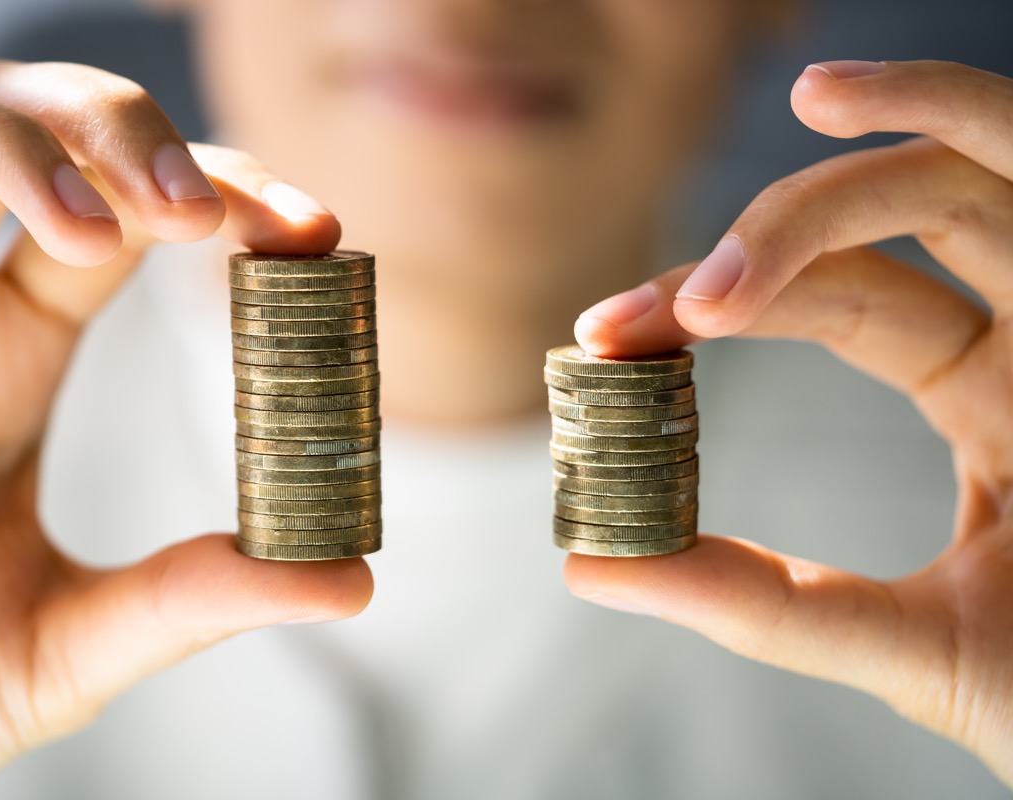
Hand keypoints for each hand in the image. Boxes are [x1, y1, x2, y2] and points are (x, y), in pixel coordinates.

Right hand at [0, 60, 370, 797]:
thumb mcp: (71, 641)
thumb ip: (194, 598)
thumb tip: (350, 580)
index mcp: (21, 346)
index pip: (134, 211)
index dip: (222, 194)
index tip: (310, 233)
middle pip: (38, 130)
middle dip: (125, 133)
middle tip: (198, 212)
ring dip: (18, 145)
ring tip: (91, 231)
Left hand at [566, 60, 1012, 784]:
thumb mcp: (911, 646)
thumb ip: (760, 604)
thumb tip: (590, 567)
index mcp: (992, 399)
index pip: (841, 303)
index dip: (720, 299)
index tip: (603, 333)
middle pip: (892, 230)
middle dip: (769, 239)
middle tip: (648, 311)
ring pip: (988, 175)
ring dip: (892, 131)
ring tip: (806, 104)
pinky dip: (968, 119)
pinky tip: (863, 99)